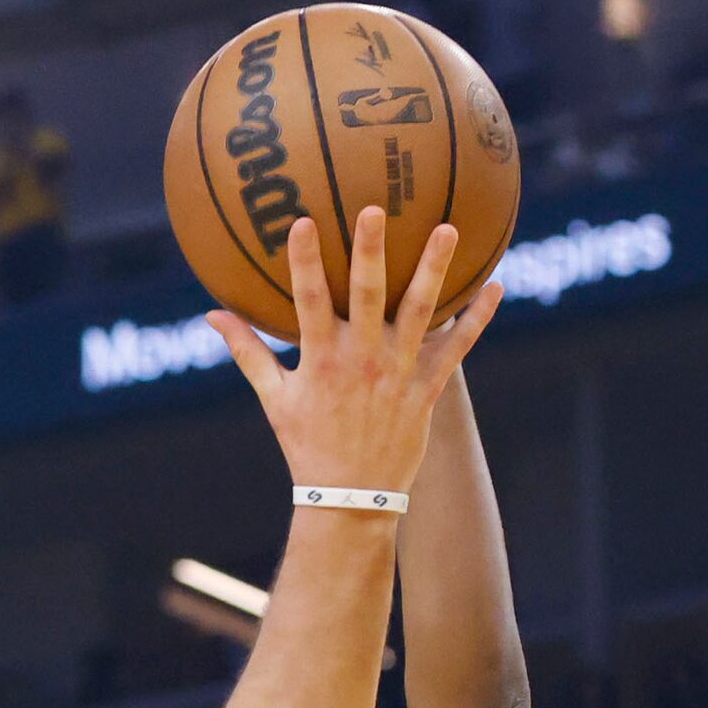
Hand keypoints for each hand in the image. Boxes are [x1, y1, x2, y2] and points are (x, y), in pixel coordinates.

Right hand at [210, 207, 501, 498]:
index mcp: (321, 359)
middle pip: (368, 296)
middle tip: (376, 209)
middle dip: (371, 251)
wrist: (352, 498)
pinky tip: (496, 285)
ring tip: (448, 229)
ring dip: (434, 270)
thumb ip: (247, 351)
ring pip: (420, 313)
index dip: (306, 261)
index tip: (303, 221)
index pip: (309, 300)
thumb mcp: (274, 399)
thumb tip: (211, 313)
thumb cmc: (308, 446)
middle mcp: (361, 360)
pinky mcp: (427, 390)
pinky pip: (458, 349)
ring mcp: (398, 374)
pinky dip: (478, 319)